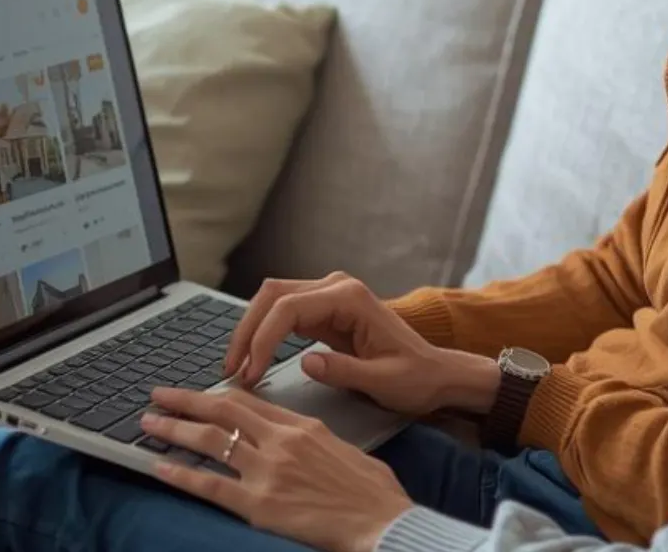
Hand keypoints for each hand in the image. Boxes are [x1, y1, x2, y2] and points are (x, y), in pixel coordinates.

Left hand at [145, 386, 410, 551]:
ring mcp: (268, 471)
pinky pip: (210, 485)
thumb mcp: (346, 449)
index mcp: (304, 426)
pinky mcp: (259, 504)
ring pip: (210, 439)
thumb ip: (316, 438)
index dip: (217, 393)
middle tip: (159, 394)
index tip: (197, 392)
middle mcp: (281, 442)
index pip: (251, 401)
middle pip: (223, 410)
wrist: (382, 521)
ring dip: (174, 428)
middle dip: (186, 400)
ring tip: (148, 422)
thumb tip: (300, 439)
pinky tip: (158, 467)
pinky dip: (181, 474)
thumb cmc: (373, 492)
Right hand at [224, 273, 500, 415]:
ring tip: (237, 369)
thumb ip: (344, 370)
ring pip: (272, 301)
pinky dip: (264, 335)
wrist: (435, 374)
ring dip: (251, 331)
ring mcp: (329, 295)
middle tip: (232, 371)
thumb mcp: (383, 381)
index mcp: (351, 298)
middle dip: (247, 331)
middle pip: (272, 295)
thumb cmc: (416, 378)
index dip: (263, 339)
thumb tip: (305, 362)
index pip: (289, 308)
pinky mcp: (324, 310)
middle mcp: (337, 287)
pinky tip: (254, 361)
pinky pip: (283, 314)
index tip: (250, 374)